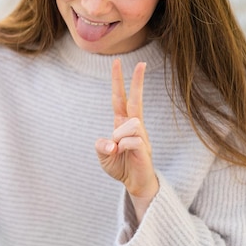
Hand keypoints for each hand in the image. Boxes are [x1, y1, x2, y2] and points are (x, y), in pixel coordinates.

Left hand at [95, 60, 157, 221]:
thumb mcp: (103, 155)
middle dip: (137, 81)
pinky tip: (123, 154)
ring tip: (118, 150)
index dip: (118, 81)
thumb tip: (112, 143)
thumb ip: (101, 145)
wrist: (135, 184)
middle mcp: (134, 125)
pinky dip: (123, 147)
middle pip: (135, 99)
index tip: (118, 62)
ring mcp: (141, 135)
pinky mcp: (145, 147)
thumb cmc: (120, 166)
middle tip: (141, 62)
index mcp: (122, 123)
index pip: (120, 98)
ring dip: (119, 136)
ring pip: (130, 123)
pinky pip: (132, 140)